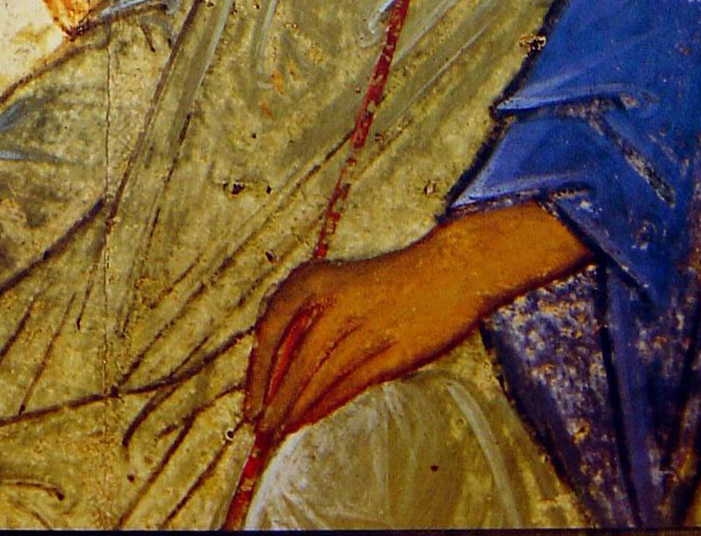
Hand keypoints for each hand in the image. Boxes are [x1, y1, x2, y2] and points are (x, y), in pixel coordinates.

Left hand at [243, 202, 586, 447]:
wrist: (451, 268)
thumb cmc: (394, 279)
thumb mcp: (344, 284)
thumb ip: (313, 316)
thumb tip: (279, 366)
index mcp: (316, 280)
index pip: (270, 332)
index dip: (256, 372)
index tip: (248, 400)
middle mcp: (334, 303)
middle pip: (291, 363)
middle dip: (272, 400)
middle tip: (258, 427)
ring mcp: (364, 328)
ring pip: (317, 379)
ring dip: (294, 410)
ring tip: (279, 431)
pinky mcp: (392, 352)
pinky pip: (347, 386)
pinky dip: (324, 406)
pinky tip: (309, 420)